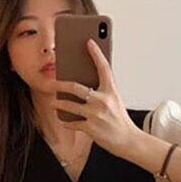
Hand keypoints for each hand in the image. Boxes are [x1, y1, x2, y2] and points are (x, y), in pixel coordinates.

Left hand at [52, 38, 140, 157]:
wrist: (128, 139)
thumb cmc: (119, 119)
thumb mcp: (115, 101)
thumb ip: (102, 91)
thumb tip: (84, 85)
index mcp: (111, 90)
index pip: (103, 67)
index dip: (96, 53)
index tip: (89, 42)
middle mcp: (103, 100)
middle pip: (76, 88)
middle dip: (61, 85)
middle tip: (52, 83)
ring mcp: (96, 114)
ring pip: (70, 106)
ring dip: (59, 105)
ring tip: (53, 103)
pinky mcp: (91, 128)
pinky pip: (72, 123)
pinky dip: (66, 121)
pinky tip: (62, 119)